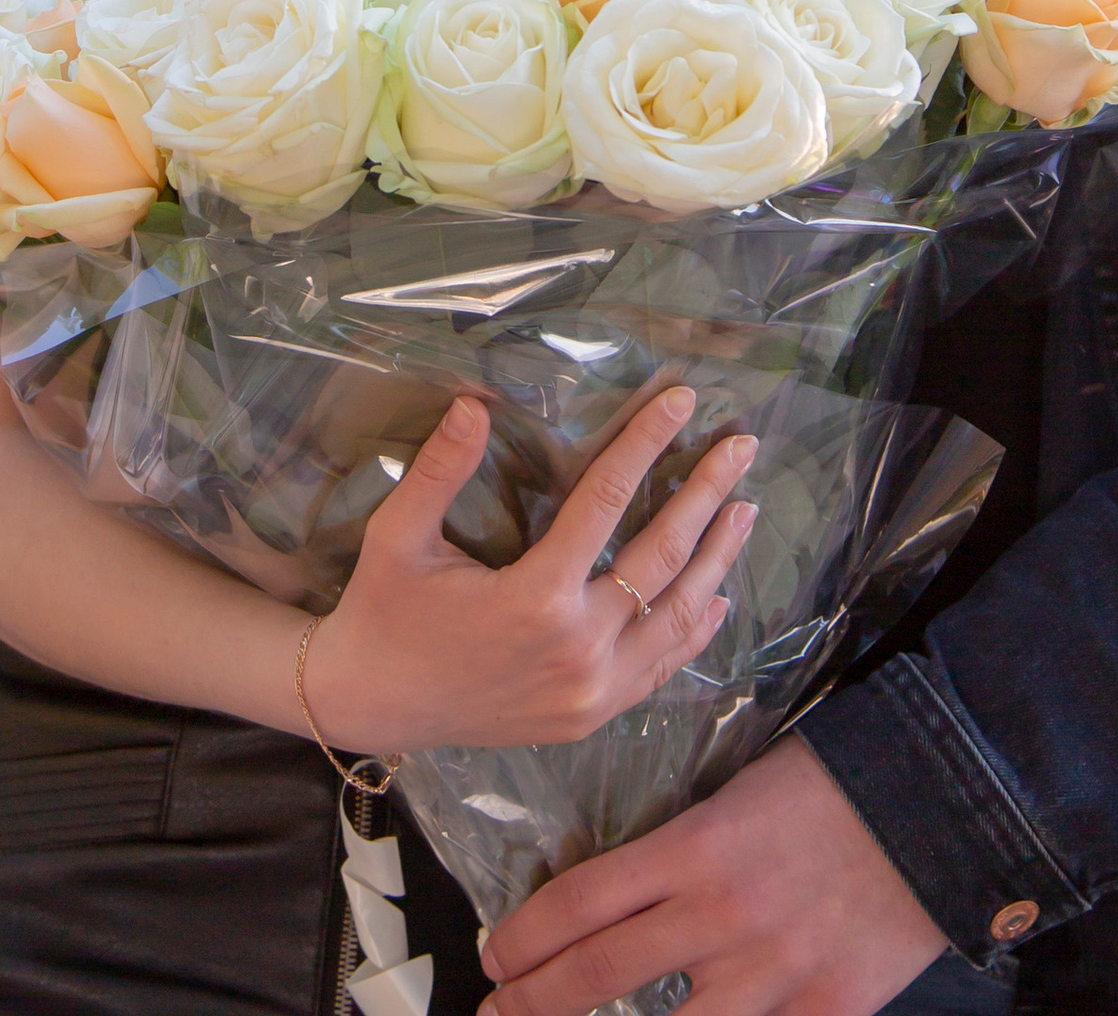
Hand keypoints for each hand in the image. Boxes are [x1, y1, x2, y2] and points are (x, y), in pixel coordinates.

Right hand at [302, 385, 756, 754]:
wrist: (372, 705)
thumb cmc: (383, 612)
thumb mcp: (397, 537)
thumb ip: (439, 470)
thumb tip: (472, 403)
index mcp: (534, 597)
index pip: (607, 500)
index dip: (646, 443)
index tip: (682, 401)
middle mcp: (576, 648)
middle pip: (663, 557)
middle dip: (707, 493)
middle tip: (742, 446)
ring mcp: (590, 691)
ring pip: (676, 618)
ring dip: (717, 560)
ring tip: (745, 508)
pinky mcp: (589, 717)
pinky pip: (659, 669)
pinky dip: (695, 631)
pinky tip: (717, 596)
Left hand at [481, 736, 946, 1015]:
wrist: (941, 803)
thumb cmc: (837, 782)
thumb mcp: (743, 788)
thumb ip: (686, 844)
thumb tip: (628, 888)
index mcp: (697, 846)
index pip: (582, 902)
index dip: (526, 938)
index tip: (495, 957)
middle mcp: (721, 917)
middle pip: (597, 975)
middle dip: (534, 1001)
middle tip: (498, 1010)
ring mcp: (772, 975)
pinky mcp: (823, 1013)